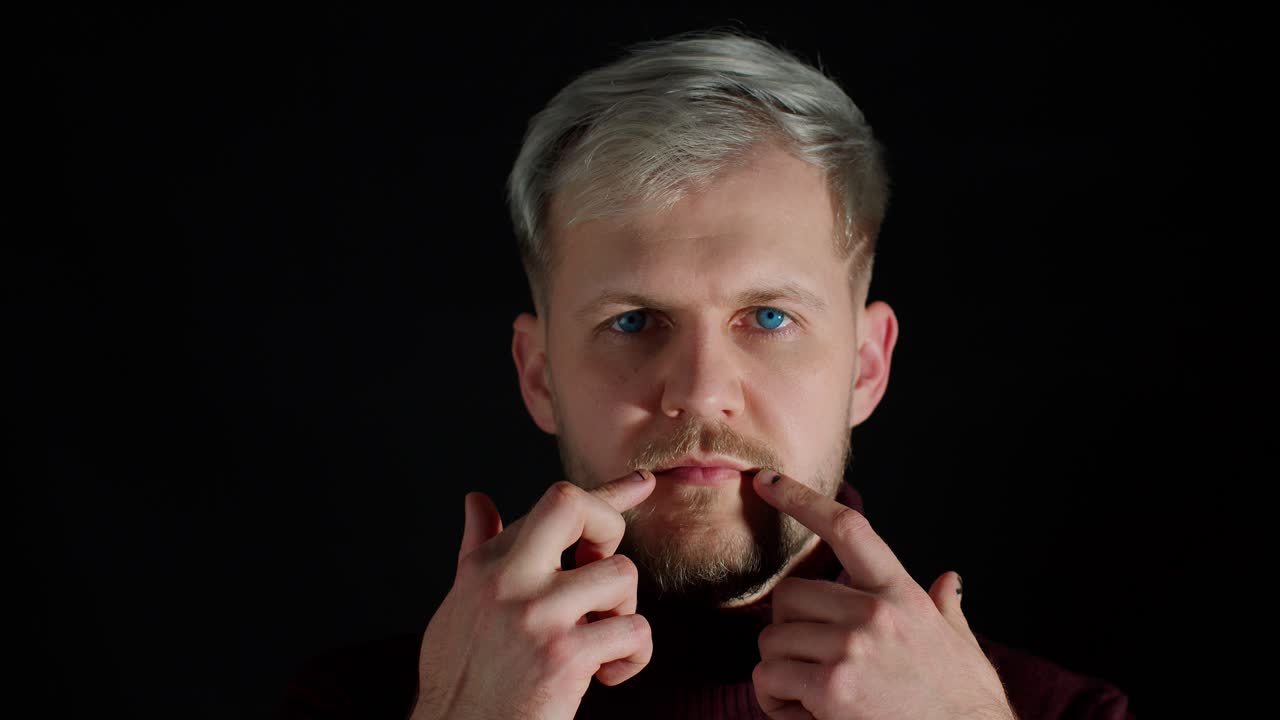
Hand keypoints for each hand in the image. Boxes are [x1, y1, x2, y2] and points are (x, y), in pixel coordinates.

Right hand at [410, 471, 656, 719]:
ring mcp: (537, 614)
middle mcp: (507, 579)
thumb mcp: (460, 605)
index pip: (549, 507)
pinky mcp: (564, 655)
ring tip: (598, 640)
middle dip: (608, 527)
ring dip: (623, 611)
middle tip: (604, 573)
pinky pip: (634, 631)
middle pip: (573, 506)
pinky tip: (606, 676)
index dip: (603, 490)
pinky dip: (632, 656)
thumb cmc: (461, 677)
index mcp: (486, 565)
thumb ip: (476, 549)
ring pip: (620, 574)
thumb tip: (478, 501)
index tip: (642, 482)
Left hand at [750, 470, 1015, 719]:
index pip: (846, 529)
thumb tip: (949, 581)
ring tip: (812, 696)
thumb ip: (945, 609)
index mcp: (901, 595)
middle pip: (787, 595)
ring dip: (780, 671)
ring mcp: (851, 650)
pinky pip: (769, 680)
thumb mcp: (961, 646)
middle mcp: (874, 613)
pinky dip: (775, 702)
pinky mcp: (833, 689)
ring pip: (771, 641)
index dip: (800, 499)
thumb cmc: (964, 704)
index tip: (765, 482)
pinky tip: (806, 716)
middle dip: (788, 629)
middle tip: (810, 662)